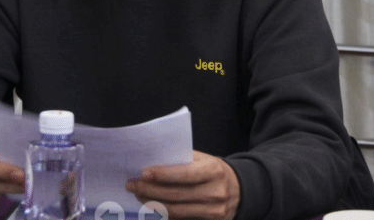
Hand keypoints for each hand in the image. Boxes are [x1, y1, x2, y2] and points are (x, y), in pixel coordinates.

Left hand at [125, 150, 239, 219]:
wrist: (241, 190)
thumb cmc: (215, 171)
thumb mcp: (204, 160)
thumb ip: (183, 160)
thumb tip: (154, 162)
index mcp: (214, 170)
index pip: (185, 174)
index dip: (163, 175)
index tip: (144, 173)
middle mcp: (215, 192)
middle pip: (177, 195)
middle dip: (150, 190)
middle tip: (132, 185)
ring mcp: (214, 211)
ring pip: (177, 211)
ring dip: (153, 204)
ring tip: (139, 196)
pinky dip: (165, 214)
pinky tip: (152, 207)